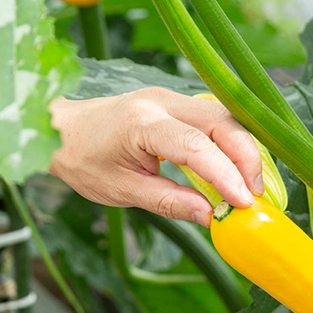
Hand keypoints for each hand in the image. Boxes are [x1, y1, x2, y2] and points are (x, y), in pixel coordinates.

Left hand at [46, 87, 264, 226]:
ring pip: (223, 116)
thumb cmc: (83, 160)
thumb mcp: (121, 191)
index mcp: (141, 122)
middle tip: (253, 197)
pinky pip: (213, 117)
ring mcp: (169, 96)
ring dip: (242, 150)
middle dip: (246, 159)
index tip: (243, 203)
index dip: (226, 175)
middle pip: (221, 122)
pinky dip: (230, 142)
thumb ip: (169, 202)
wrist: (60, 130)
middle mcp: (160, 101)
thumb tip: (211, 216)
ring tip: (247, 186)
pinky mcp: (174, 102)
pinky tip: (234, 168)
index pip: (196, 146)